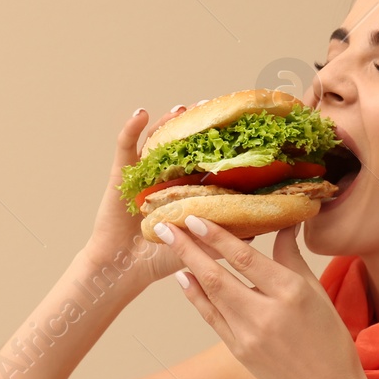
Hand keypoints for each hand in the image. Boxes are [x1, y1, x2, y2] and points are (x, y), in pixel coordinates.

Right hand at [81, 104, 232, 287]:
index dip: (212, 143)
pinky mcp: (121, 176)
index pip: (198, 159)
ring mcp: (141, 174)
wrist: (122, 270)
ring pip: (155, 140)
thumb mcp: (197, 246)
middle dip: (193, 124)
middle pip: (178, 144)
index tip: (231, 127)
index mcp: (180, 190)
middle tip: (208, 107)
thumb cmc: (158, 260)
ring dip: (168, 122)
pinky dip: (131, 128)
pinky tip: (141, 113)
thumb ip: (221, 235)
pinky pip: (125, 147)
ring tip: (181, 109)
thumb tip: (257, 226)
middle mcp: (161, 178)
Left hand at [154, 214, 373, 378]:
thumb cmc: (328, 337)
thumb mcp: (317, 291)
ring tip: (171, 245)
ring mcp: (249, 335)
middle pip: (217, 275)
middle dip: (188, 248)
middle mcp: (266, 313)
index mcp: (291, 292)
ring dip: (187, 267)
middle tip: (165, 226)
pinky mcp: (239, 351)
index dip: (216, 236)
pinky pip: (211, 317)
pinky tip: (184, 278)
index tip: (195, 218)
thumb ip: (291, 257)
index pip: (245, 258)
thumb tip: (284, 223)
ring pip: (210, 295)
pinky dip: (195, 296)